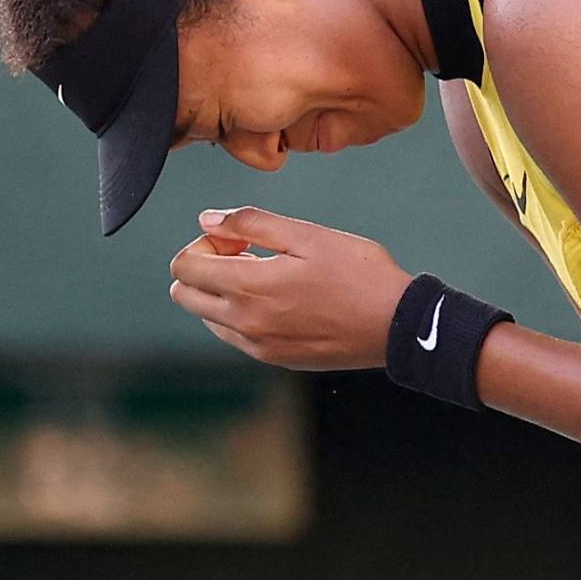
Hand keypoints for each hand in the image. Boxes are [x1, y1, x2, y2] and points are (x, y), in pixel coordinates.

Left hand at [165, 207, 414, 370]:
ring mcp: (258, 346)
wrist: (396, 325)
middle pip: (184, 294)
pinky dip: (241, 314)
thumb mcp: (306, 235)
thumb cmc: (358, 274)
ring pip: (206, 317)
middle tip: (245, 255)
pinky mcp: (274, 358)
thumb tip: (207, 221)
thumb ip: (249, 223)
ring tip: (268, 278)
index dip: (204, 243)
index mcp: (249, 287)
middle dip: (205, 267)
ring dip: (222, 292)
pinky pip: (234, 335)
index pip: (184, 266)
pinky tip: (280, 300)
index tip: (238, 239)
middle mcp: (244, 323)